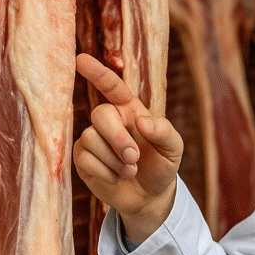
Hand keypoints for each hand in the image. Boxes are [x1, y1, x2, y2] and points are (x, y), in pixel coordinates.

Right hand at [74, 53, 182, 240]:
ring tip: (130, 171)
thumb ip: (164, 131)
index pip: (112, 86)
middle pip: (100, 114)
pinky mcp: (83, 159)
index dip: (97, 72)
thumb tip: (142, 122)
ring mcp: (93, 139)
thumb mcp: (173, 148)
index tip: (80, 58)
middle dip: (117, 138)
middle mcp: (110, 120)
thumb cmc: (161, 165)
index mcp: (130, 109)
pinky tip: (117, 177)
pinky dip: (106, 172)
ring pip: (91, 138)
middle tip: (134, 158)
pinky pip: (85, 159)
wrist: (150, 195)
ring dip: (114, 160)